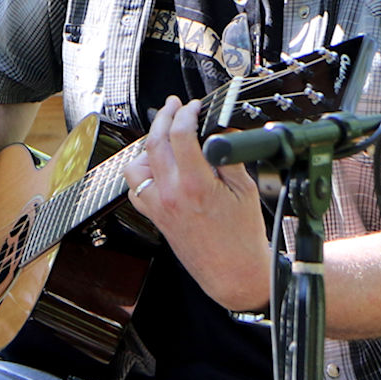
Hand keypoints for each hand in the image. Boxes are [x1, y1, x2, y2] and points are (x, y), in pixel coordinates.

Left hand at [124, 95, 268, 311]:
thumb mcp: (244, 190)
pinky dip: (142, 172)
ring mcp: (158, 206)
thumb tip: (221, 131)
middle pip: (155, 143)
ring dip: (148, 145)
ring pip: (137, 164)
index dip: (186, 114)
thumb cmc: (242, 238)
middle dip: (165, 117)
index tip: (193, 107)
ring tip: (164, 134)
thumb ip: (229, 157)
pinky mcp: (155, 217)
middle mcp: (171, 194)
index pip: (180, 136)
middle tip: (174, 106)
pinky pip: (136, 188)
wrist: (233, 273)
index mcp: (195, 185)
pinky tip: (156, 166)